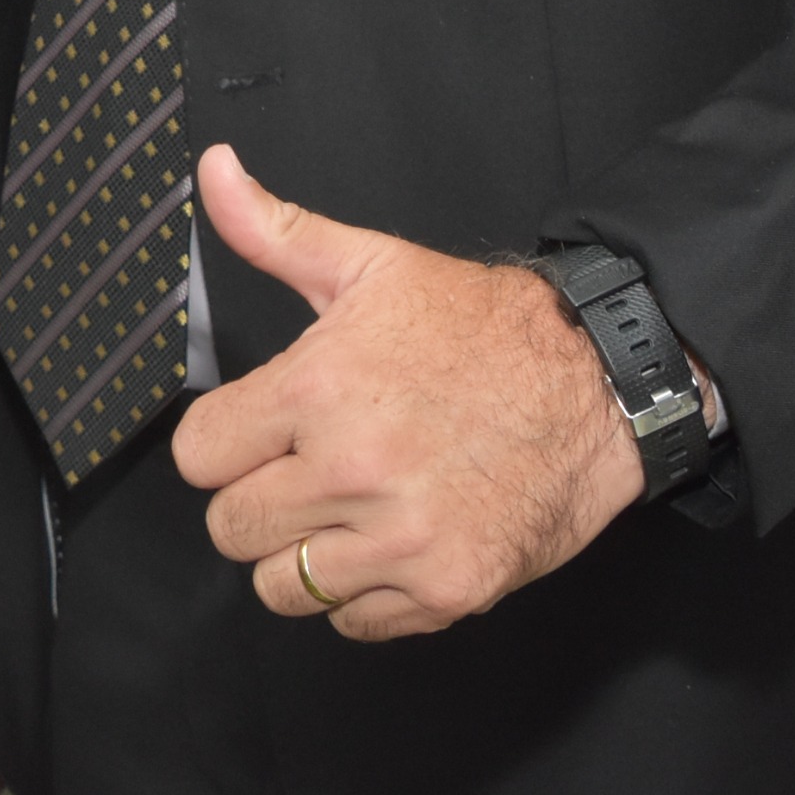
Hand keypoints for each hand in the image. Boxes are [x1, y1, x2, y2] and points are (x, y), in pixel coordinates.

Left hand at [170, 144, 640, 642]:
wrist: (596, 386)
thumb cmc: (481, 329)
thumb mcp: (371, 265)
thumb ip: (274, 230)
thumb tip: (212, 169)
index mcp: (317, 388)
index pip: (198, 457)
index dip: (225, 443)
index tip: (261, 433)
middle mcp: (352, 470)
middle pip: (231, 528)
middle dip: (257, 500)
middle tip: (306, 471)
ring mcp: (401, 539)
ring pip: (282, 589)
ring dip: (302, 556)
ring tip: (345, 511)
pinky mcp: (445, 590)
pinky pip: (353, 624)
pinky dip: (364, 595)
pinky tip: (390, 543)